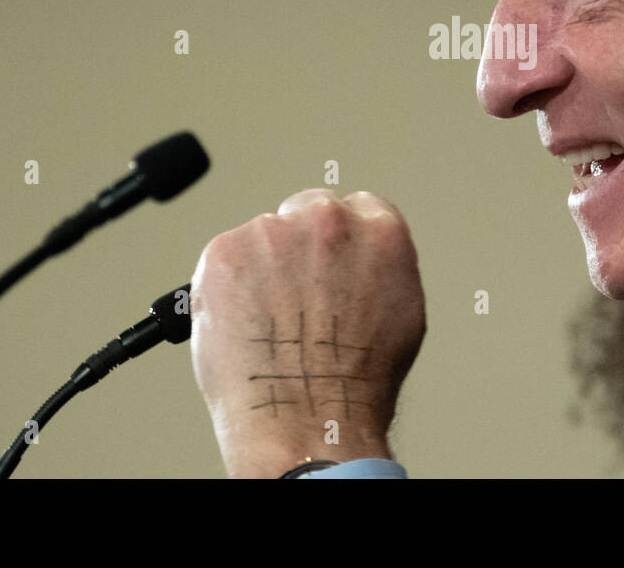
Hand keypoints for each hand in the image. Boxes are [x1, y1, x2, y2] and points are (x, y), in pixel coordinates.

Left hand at [190, 189, 426, 476]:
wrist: (308, 416)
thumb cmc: (356, 381)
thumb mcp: (399, 312)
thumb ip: (378, 269)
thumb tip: (359, 264)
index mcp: (379, 229)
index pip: (357, 208)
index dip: (339, 241)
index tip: (327, 261)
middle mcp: (327, 220)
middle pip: (305, 213)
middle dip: (297, 248)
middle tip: (293, 298)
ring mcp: (273, 233)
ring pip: (262, 238)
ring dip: (261, 268)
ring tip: (269, 323)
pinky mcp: (225, 251)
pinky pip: (224, 259)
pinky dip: (226, 287)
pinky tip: (243, 324)